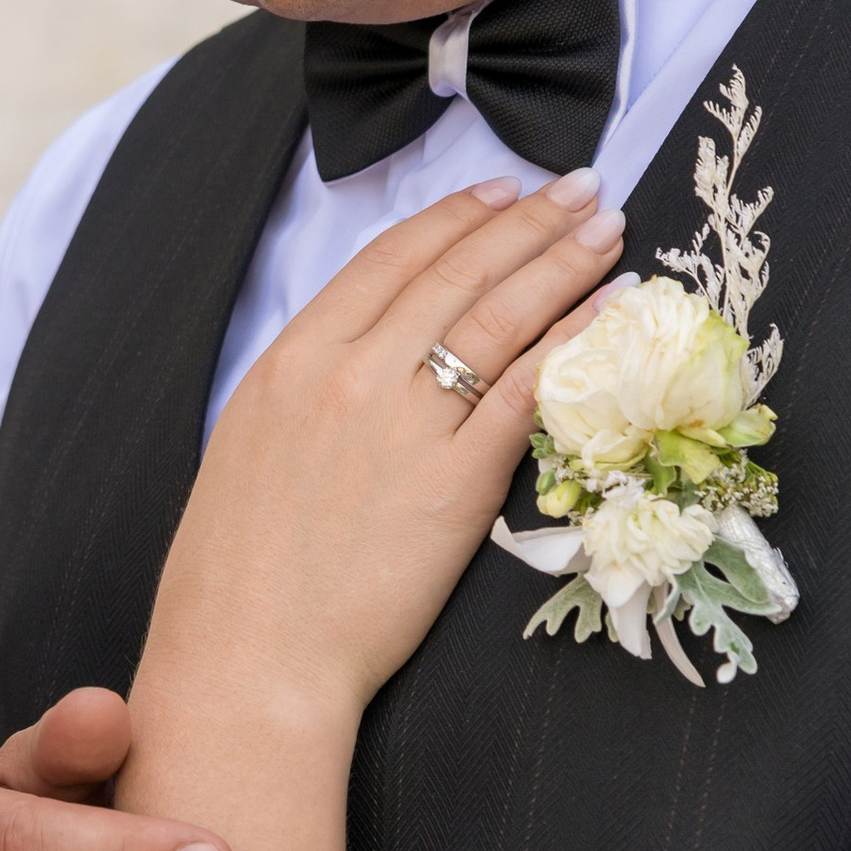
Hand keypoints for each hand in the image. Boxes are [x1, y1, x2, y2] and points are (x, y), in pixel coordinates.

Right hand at [142, 170, 621, 728]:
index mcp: (291, 361)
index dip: (459, 217)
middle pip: (458, 273)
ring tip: (610, 232)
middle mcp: (348, 375)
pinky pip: (529, 392)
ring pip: (500, 317)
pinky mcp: (456, 483)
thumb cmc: (236, 578)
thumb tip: (363, 356)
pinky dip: (577, 342)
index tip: (506, 192)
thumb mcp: (249, 447)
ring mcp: (403, 426)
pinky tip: (613, 314)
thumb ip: (306, 389)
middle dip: (531, 222)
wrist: (247, 659)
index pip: (391, 259)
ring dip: (565, 264)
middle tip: (584, 190)